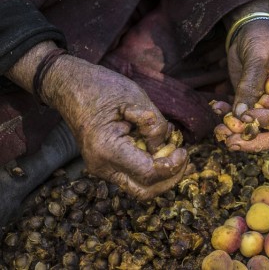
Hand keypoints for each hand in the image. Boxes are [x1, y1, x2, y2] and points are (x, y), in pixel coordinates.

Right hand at [41, 56, 188, 200]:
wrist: (71, 86)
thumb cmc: (103, 88)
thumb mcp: (136, 99)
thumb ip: (154, 125)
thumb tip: (165, 147)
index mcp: (107, 149)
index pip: (148, 174)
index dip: (172, 166)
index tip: (184, 151)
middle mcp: (102, 166)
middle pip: (145, 192)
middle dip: (170, 179)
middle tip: (185, 158)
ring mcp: (103, 168)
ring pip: (141, 188)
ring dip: (164, 174)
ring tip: (177, 152)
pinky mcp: (108, 165)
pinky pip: (135, 175)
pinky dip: (153, 167)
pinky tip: (165, 151)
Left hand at [224, 15, 268, 151]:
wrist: (251, 32)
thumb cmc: (261, 38)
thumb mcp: (257, 56)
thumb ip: (250, 85)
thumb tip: (241, 114)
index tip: (246, 117)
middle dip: (254, 141)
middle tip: (231, 142)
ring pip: (260, 133)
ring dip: (239, 135)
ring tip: (219, 131)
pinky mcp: (254, 106)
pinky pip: (244, 122)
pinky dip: (229, 120)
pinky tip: (217, 108)